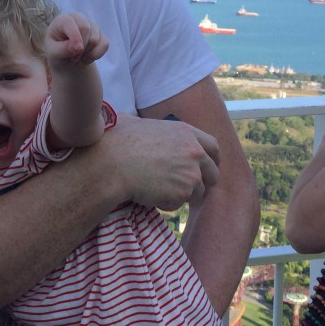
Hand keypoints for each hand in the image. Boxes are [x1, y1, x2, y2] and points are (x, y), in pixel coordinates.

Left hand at [45, 12, 108, 67]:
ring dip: (86, 53)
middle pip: (86, 29)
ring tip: (77, 56)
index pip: (70, 23)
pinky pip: (104, 45)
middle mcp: (78, 18)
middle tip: (72, 56)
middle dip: (80, 47)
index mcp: (62, 20)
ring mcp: (91, 25)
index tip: (76, 50)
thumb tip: (78, 47)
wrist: (67, 59)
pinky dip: (95, 55)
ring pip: (95, 39)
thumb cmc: (56, 52)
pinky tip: (86, 56)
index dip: (75, 37)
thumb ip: (63, 49)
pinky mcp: (101, 34)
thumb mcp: (54, 53)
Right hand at [101, 115, 219, 210]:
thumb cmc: (115, 141)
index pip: (212, 147)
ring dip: (181, 194)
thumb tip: (130, 122)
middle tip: (186, 187)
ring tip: (157, 190)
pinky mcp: (184, 192)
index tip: (203, 168)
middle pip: (213, 173)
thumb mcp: (133, 123)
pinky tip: (149, 195)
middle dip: (203, 182)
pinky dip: (166, 203)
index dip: (210, 160)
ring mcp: (192, 173)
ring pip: (197, 192)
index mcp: (185, 132)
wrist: (111, 163)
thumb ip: (144, 125)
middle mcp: (194, 152)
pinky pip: (178, 204)